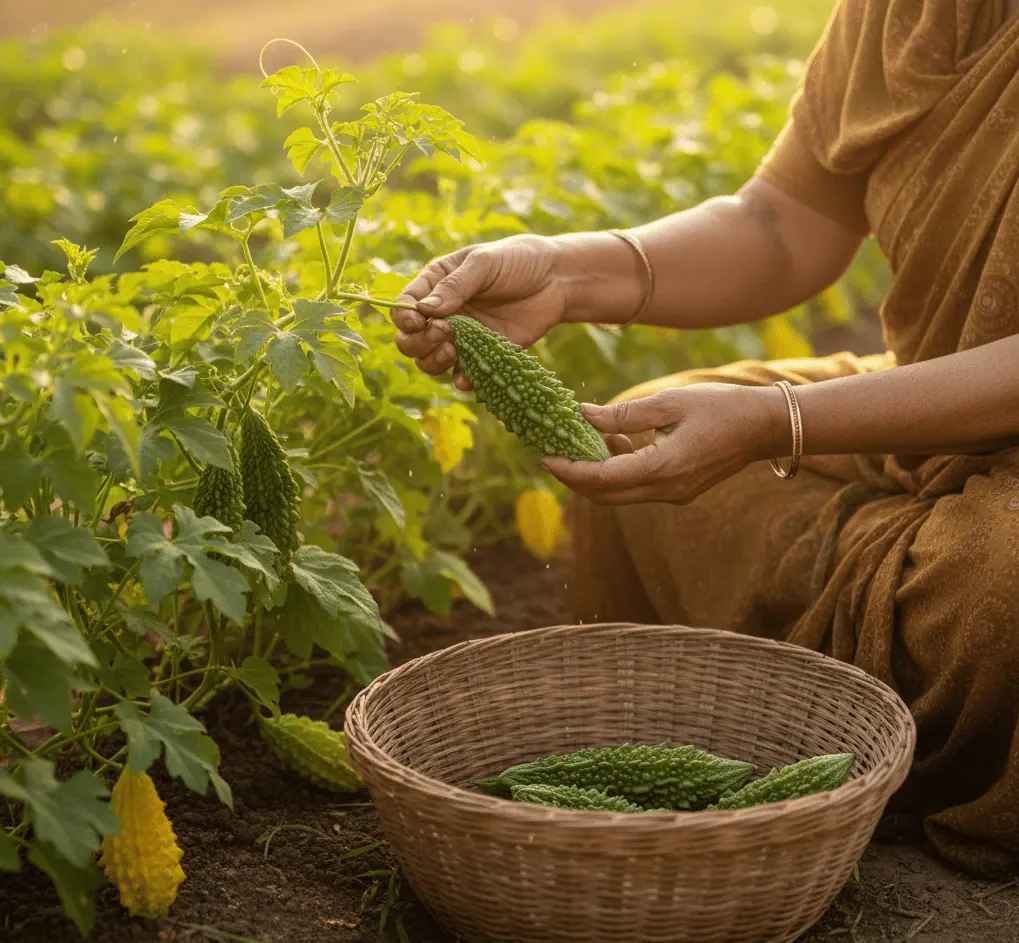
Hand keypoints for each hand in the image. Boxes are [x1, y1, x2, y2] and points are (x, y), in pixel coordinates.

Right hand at [391, 235, 568, 389]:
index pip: (404, 307)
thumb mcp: (485, 263)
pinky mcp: (483, 357)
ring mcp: (461, 338)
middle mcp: (442, 314)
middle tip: (446, 333)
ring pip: (430, 361)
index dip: (405, 318)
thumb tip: (425, 310)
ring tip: (454, 351)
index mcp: (435, 285)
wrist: (556, 280)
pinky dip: (462, 380)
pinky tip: (468, 377)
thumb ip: (456, 285)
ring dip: (434, 361)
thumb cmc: (518, 261)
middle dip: (419, 342)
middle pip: (410, 340)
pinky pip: (462, 375)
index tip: (419, 322)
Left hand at [541, 383, 787, 505]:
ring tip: (588, 436)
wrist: (765, 427)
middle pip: (604, 495)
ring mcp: (673, 495)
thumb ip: (623, 415)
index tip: (543, 456)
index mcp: (662, 469)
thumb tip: (583, 415)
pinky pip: (637, 487)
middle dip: (574, 476)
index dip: (568, 470)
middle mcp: (665, 490)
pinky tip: (618, 441)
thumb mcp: (668, 403)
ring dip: (597, 471)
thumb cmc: (721, 407)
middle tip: (552, 452)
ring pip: (619, 494)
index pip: (601, 478)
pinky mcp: (678, 491)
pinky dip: (618, 469)